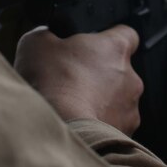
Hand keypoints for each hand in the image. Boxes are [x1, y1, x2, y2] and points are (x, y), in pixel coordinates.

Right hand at [14, 25, 143, 134]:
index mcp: (116, 48)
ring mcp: (130, 107)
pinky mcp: (125, 132)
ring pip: (118, 100)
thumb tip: (47, 37)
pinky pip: (114, 125)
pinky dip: (100, 125)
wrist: (60, 129)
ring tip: (73, 108)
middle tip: (73, 82)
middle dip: (100, 75)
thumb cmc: (51, 83)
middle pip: (119, 71)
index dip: (109, 39)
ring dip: (101, 102)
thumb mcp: (35, 44)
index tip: (93, 47)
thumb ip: (47, 34)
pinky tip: (79, 125)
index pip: (127, 34)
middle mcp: (131, 76)